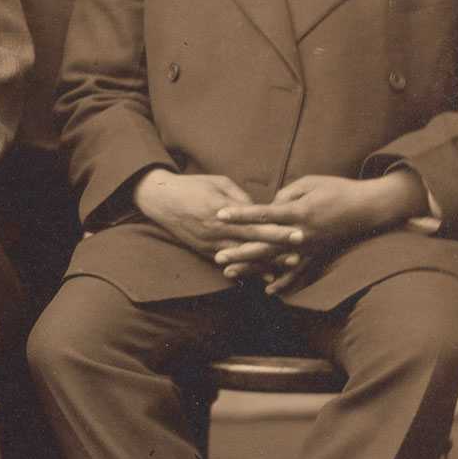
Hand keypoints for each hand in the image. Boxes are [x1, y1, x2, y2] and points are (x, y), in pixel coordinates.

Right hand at [132, 170, 300, 267]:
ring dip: (265, 263)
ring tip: (285, 269)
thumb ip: (241, 198)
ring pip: (242, 257)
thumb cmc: (191, 186)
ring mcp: (210, 242)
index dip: (277, 229)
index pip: (255, 222)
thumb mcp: (219, 183)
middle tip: (298, 254)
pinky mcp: (204, 250)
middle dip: (276, 249)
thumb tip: (259, 210)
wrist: (159, 199)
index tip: (297, 232)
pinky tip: (264, 275)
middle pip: (252, 242)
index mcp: (222, 209)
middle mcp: (217, 229)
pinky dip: (247, 269)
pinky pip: (229, 262)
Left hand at [215, 171, 427, 271]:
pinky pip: (299, 272)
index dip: (241, 214)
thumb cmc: (338, 189)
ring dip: (252, 268)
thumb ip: (285, 194)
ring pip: (276, 260)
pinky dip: (285, 282)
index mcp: (299, 211)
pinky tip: (269, 291)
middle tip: (217, 256)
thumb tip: (268, 206)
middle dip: (240, 251)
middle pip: (265, 243)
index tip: (220, 215)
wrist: (369, 207)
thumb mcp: (309, 183)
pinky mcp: (318, 254)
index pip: (263, 214)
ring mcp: (310, 247)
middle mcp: (302, 232)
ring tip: (229, 273)